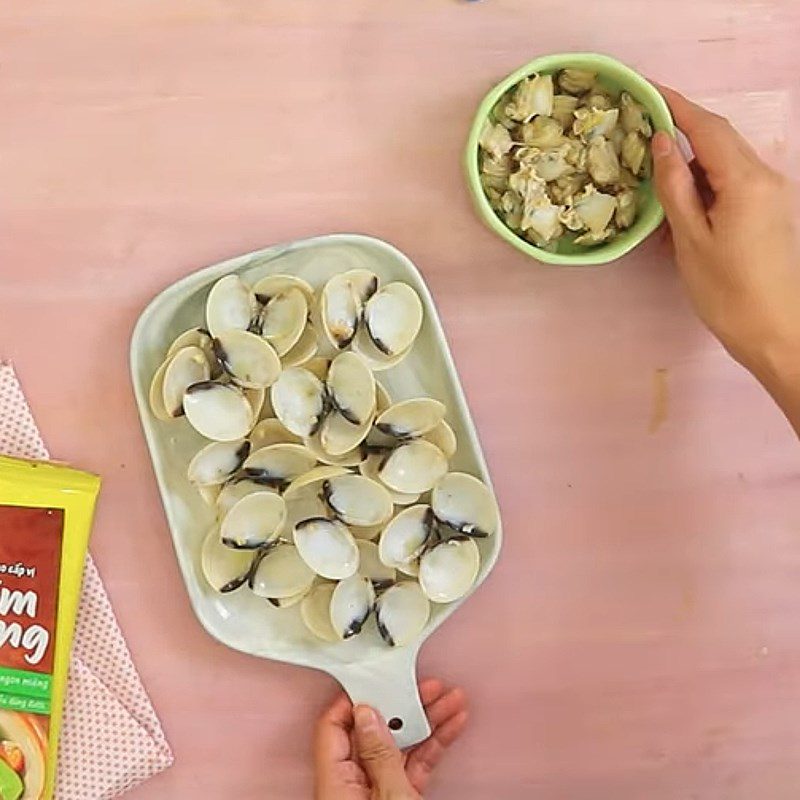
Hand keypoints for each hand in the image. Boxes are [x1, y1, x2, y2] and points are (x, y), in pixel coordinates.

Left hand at [313, 678, 467, 798]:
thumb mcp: (389, 797)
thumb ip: (379, 754)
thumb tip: (367, 713)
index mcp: (335, 782)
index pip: (334, 727)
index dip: (355, 698)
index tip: (379, 677)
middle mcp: (352, 785)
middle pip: (373, 732)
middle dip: (405, 705)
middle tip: (428, 685)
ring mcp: (377, 793)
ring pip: (400, 746)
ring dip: (428, 722)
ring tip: (452, 700)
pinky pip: (414, 766)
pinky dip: (434, 746)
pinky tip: (453, 726)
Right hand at [652, 87, 799, 431]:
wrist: (776, 332)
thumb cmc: (727, 292)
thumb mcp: (691, 239)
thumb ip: (675, 187)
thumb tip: (661, 142)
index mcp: (745, 180)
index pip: (706, 128)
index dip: (675, 105)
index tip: (644, 89)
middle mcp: (764, 177)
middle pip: (717, 140)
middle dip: (679, 132)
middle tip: (638, 131)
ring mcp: (770, 194)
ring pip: (723, 163)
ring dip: (688, 166)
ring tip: (650, 179)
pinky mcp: (767, 212)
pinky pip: (730, 185)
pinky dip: (702, 188)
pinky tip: (677, 209)